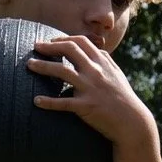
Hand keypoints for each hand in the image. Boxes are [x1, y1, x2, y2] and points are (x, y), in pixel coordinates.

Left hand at [30, 34, 157, 149]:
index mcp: (102, 62)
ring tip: (29, 65)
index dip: (63, 38)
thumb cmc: (123, 98)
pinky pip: (63, 103)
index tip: (50, 40)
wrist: (132, 122)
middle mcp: (95, 71)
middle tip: (35, 46)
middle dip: (49, 46)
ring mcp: (90, 88)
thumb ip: (106, 61)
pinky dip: (48, 102)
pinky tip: (36, 101)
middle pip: (69, 49)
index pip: (80, 42)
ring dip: (42, 66)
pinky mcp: (86, 106)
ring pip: (62, 71)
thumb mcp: (117, 75)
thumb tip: (96, 50)